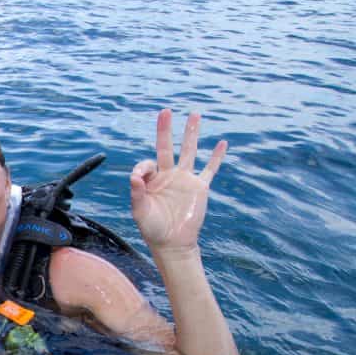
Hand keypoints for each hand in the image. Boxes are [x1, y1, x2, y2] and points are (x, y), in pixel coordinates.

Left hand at [130, 109, 226, 251]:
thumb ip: (137, 194)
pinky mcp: (199, 187)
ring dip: (191, 133)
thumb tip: (134, 176)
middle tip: (165, 111)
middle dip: (165, 130)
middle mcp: (168, 176)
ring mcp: (184, 180)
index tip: (140, 178)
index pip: (148, 163)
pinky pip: (210, 169)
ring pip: (189, 151)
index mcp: (151, 180)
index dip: (143, 167)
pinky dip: (216, 156)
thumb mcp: (140, 212)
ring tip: (195, 114)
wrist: (173, 243)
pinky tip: (222, 143)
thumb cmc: (153, 229)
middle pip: (167, 147)